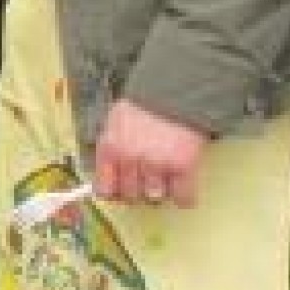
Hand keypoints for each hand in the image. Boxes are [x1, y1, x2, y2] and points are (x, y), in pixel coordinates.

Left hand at [94, 99, 208, 207]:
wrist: (175, 91)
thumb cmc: (142, 108)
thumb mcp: (114, 124)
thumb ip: (109, 151)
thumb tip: (104, 183)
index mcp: (111, 149)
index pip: (105, 189)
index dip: (114, 193)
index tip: (120, 191)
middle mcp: (131, 159)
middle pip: (131, 195)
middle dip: (138, 189)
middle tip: (146, 178)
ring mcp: (157, 164)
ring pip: (155, 197)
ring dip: (160, 191)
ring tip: (165, 176)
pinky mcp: (183, 166)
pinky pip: (183, 197)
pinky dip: (184, 197)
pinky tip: (182, 186)